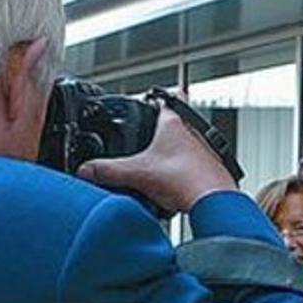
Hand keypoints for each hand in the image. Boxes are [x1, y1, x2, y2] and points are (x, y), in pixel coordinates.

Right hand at [77, 105, 236, 216]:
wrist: (216, 202)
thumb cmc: (189, 181)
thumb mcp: (137, 174)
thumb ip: (108, 171)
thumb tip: (87, 170)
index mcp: (173, 125)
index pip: (162, 101)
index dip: (150, 100)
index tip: (144, 101)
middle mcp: (192, 134)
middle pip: (171, 126)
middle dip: (155, 134)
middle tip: (143, 142)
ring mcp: (204, 152)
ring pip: (182, 148)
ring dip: (168, 156)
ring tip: (155, 169)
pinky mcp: (210, 171)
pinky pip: (191, 168)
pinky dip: (179, 175)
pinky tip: (171, 188)